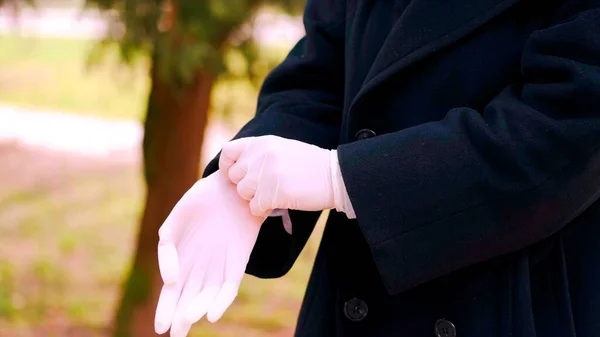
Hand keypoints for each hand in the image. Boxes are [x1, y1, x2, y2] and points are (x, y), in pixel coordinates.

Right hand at [154, 171, 264, 336]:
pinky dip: (222, 300)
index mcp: (182, 261)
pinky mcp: (239, 261)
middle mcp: (200, 268)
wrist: (231, 185)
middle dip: (181, 318)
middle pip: (188, 299)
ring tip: (189, 320)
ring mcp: (219, 266)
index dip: (166, 310)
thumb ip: (167, 249)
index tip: (159, 328)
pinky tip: (212, 313)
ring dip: (198, 309)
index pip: (172, 292)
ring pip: (207, 295)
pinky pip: (230, 286)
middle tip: (175, 335)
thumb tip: (170, 278)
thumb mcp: (175, 222)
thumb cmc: (200, 201)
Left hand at [218, 135, 334, 216]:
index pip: (228, 152)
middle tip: (266, 188)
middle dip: (247, 186)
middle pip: (235, 177)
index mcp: (262, 142)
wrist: (334, 176)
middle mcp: (260, 155)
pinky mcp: (272, 193)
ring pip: (244, 193)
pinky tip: (280, 204)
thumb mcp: (282, 149)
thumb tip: (237, 168)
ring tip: (276, 194)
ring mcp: (265, 174)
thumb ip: (259, 155)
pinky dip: (265, 210)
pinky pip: (255, 208)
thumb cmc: (310, 165)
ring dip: (257, 198)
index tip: (239, 176)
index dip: (229, 166)